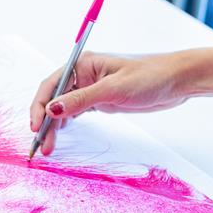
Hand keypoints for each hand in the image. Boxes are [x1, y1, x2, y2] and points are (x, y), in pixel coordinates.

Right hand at [30, 51, 195, 155]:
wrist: (177, 81)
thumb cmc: (149, 76)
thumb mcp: (113, 89)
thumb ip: (81, 100)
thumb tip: (51, 109)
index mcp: (83, 64)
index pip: (51, 85)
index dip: (39, 106)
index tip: (36, 127)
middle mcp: (83, 75)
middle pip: (54, 99)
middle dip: (45, 121)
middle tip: (43, 146)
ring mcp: (91, 88)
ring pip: (63, 108)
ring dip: (54, 126)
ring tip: (50, 147)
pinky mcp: (100, 100)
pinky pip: (75, 112)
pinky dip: (66, 124)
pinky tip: (61, 135)